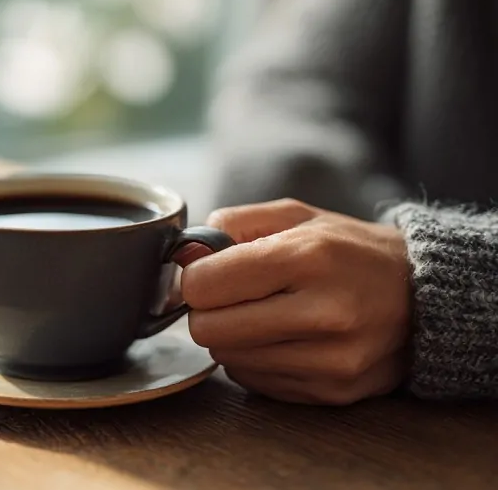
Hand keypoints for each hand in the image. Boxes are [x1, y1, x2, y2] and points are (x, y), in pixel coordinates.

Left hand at [179, 198, 412, 404]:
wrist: (425, 297)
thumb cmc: (349, 250)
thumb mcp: (295, 216)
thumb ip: (229, 225)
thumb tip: (183, 256)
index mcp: (308, 257)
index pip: (204, 285)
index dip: (195, 278)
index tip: (209, 273)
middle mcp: (323, 312)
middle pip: (208, 330)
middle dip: (208, 312)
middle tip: (231, 298)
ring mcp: (330, 359)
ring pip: (227, 360)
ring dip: (232, 338)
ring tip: (265, 315)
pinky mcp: (332, 391)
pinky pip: (254, 382)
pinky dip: (256, 361)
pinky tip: (284, 339)